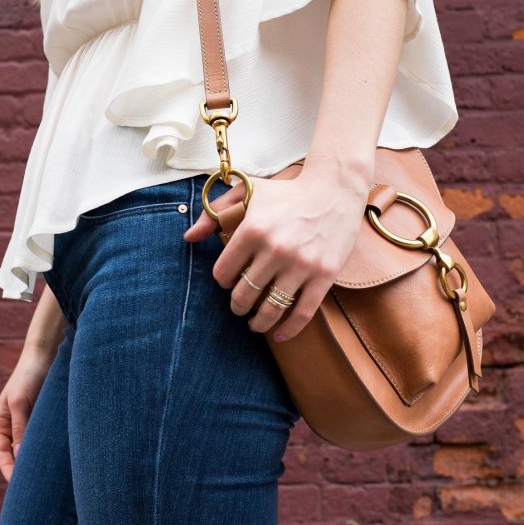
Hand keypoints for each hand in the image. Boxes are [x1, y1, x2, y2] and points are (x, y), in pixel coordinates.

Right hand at [0, 346, 53, 481]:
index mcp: (1, 422)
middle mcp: (15, 423)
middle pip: (18, 452)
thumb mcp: (21, 402)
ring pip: (34, 445)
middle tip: (37, 487)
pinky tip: (63, 455)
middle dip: (26, 469)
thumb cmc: (29, 375)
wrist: (47, 353)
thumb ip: (20, 428)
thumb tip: (21, 457)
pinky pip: (47, 435)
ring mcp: (31, 419)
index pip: (2, 453)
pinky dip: (52, 446)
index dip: (9, 470)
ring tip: (52, 476)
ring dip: (41, 458)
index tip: (20, 485)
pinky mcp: (47, 415)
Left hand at [184, 161, 369, 341]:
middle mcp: (275, 249)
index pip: (224, 272)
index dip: (223, 281)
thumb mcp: (248, 191)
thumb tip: (188, 238)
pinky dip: (289, 330)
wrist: (335, 189)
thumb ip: (213, 212)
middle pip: (244, 295)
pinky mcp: (324, 275)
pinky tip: (279, 335)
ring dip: (258, 323)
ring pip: (271, 309)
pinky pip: (303, 313)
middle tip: (239, 306)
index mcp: (252, 230)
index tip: (228, 281)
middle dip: (237, 306)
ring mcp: (301, 264)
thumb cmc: (287, 191)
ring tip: (255, 324)